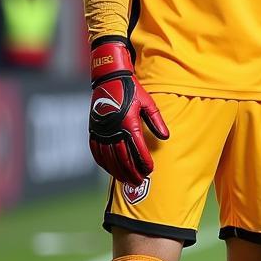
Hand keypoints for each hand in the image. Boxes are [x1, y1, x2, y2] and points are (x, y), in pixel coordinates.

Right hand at [89, 37, 168, 185]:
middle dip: (132, 173)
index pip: (137, 149)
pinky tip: (110, 170)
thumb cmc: (132, 90)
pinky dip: (103, 163)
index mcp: (128, 122)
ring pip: (109, 158)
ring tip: (127, 180)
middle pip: (123, 158)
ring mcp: (102, 130)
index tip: (150, 171)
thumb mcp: (149, 103)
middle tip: (139, 182)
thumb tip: (166, 137)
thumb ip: (157, 121)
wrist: (110, 78)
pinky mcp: (94, 130)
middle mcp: (114, 129)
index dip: (144, 162)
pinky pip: (96, 151)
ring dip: (118, 171)